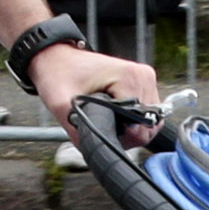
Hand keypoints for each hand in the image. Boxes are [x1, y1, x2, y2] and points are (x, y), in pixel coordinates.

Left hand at [24, 32, 161, 126]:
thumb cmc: (59, 75)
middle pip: (149, 127)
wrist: (58, 58)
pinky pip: (147, 113)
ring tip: (108, 120)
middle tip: (102, 126)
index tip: (99, 130)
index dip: (120, 139)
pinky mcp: (144, 82)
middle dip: (126, 135)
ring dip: (130, 129)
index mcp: (129, 78)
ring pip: (151, 122)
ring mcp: (146, 78)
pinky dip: (133, 120)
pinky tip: (116, 115)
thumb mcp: (60, 105)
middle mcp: (143, 76)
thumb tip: (95, 151)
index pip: (140, 128)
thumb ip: (77, 131)